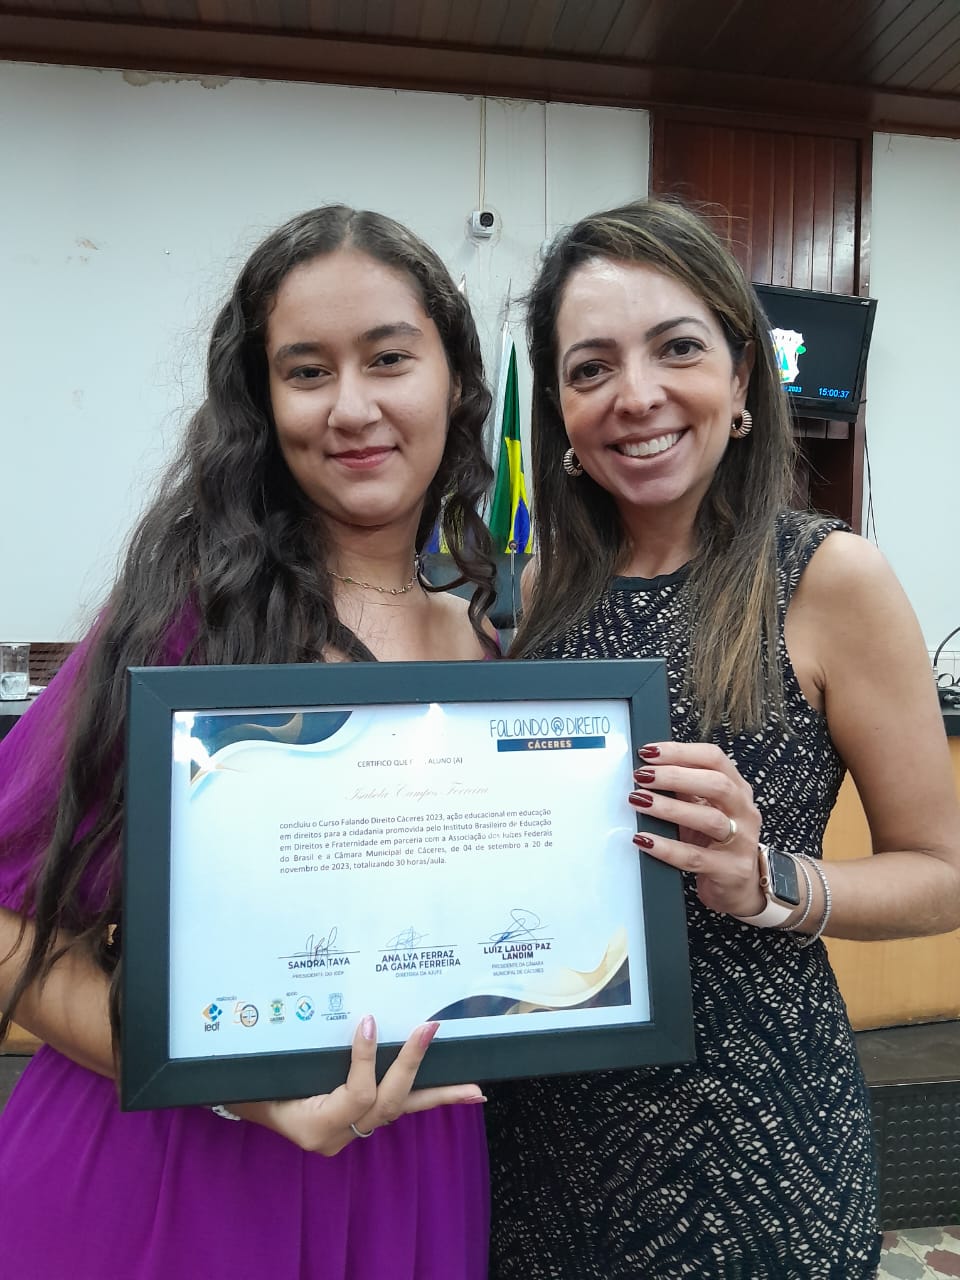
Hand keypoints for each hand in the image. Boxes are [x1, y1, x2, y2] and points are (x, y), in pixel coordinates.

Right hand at [229, 1015, 483, 1154]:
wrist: (245, 1108)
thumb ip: (287, 1055)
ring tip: (475, 1089)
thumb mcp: (262, 1074)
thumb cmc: (249, 1086)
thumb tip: (301, 1013)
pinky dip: (429, 1097)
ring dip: (439, 1094)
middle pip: (386, 1103)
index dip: (366, 1060)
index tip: (368, 1022)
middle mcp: (338, 1135)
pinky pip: (399, 1107)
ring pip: (401, 1110)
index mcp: (314, 1126)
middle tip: (428, 1029)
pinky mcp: (362, 1120)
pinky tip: (464, 1094)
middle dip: (410, 1064)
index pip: (355, 1095)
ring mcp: (352, 1131)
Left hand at [629, 741, 764, 917]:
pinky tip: (644, 840)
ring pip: (709, 818)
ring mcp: (741, 841)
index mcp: (737, 788)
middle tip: (642, 776)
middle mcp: (744, 811)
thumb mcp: (702, 808)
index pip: (713, 759)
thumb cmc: (714, 841)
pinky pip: (694, 857)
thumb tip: (647, 768)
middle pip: (716, 784)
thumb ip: (683, 788)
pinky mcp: (730, 870)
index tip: (648, 752)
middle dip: (675, 776)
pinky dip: (667, 847)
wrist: (739, 887)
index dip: (680, 752)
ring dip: (669, 808)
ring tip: (639, 801)